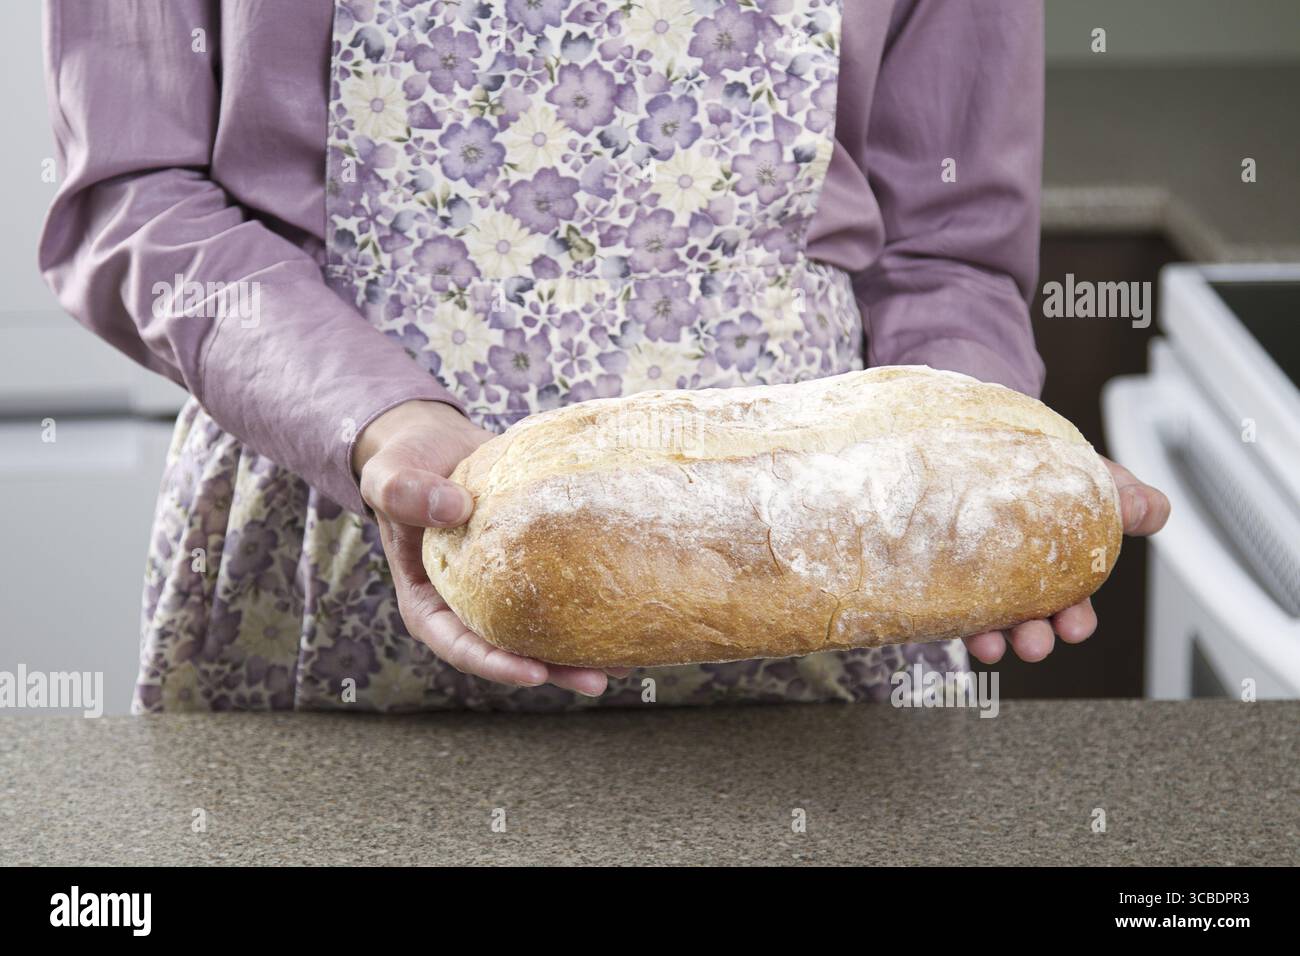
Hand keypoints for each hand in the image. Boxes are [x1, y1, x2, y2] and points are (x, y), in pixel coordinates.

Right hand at [355, 400, 624, 695]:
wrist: (437, 442)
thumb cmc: (404, 463)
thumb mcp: (389, 476)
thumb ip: (406, 493)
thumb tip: (456, 508)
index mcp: (428, 600)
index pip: (458, 644)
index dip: (496, 664)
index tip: (534, 674)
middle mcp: (469, 602)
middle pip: (510, 648)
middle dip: (554, 670)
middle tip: (596, 681)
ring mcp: (503, 586)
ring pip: (542, 628)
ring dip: (581, 649)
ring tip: (624, 661)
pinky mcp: (531, 562)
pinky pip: (560, 588)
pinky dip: (590, 601)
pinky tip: (626, 609)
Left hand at [963, 457, 1170, 664]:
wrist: (976, 443)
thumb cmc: (1036, 463)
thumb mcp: (1087, 472)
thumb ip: (1123, 494)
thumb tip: (1150, 509)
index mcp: (1060, 560)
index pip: (1073, 598)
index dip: (1076, 617)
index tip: (1075, 627)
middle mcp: (1022, 573)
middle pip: (1031, 616)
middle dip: (1037, 636)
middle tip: (1036, 642)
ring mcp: (982, 574)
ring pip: (990, 615)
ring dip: (995, 636)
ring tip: (993, 645)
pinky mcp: (948, 572)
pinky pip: (953, 600)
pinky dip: (959, 618)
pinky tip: (962, 624)